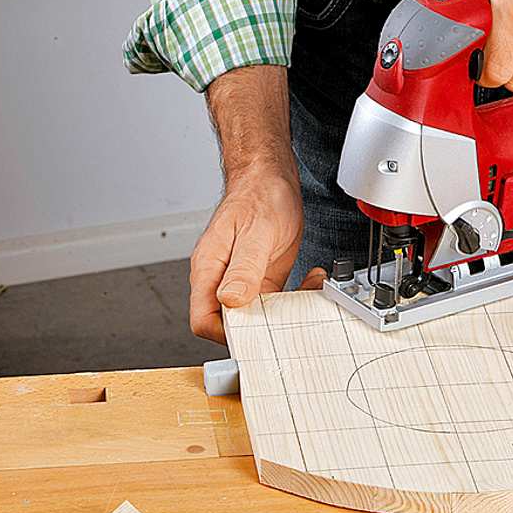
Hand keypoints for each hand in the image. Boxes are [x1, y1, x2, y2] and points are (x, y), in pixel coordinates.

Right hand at [189, 177, 328, 342]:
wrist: (269, 179)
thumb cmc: (257, 196)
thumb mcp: (255, 232)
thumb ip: (242, 268)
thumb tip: (230, 300)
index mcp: (209, 269)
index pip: (203, 319)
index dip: (225, 333)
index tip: (255, 330)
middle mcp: (221, 279)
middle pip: (231, 324)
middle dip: (263, 327)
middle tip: (290, 314)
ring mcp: (242, 281)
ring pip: (257, 317)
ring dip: (284, 313)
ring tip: (307, 290)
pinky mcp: (262, 279)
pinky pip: (274, 303)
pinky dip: (294, 299)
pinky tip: (309, 281)